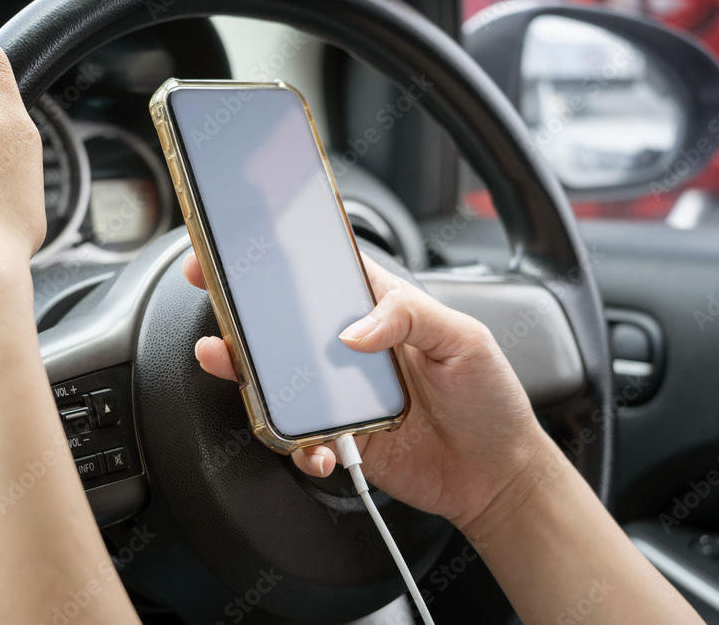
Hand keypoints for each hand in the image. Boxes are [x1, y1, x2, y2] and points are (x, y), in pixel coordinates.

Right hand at [184, 252, 549, 530]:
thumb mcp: (465, 340)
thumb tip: (355, 330)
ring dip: (252, 378)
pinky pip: (300, 438)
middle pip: (288, 325)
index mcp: (382, 311)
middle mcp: (354, 349)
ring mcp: (342, 395)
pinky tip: (318, 449)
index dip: (287, 255)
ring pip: (281, 381)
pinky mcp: (340, 437)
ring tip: (236, 369)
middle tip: (221, 305)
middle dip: (246, 313)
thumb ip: (411, 317)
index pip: (328, 273)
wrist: (497, 475)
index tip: (249, 244)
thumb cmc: (490, 399)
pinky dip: (298, 445)